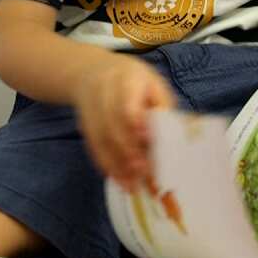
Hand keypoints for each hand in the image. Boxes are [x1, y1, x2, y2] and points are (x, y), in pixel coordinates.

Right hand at [72, 54, 174, 191]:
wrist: (91, 72)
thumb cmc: (133, 81)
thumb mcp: (153, 84)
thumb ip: (161, 107)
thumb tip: (173, 136)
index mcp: (126, 80)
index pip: (127, 104)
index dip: (134, 123)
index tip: (147, 141)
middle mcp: (103, 95)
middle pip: (112, 126)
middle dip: (127, 152)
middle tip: (143, 173)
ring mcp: (90, 111)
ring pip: (100, 141)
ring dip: (116, 165)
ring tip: (132, 186)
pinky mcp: (84, 126)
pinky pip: (93, 148)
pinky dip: (106, 165)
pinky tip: (118, 179)